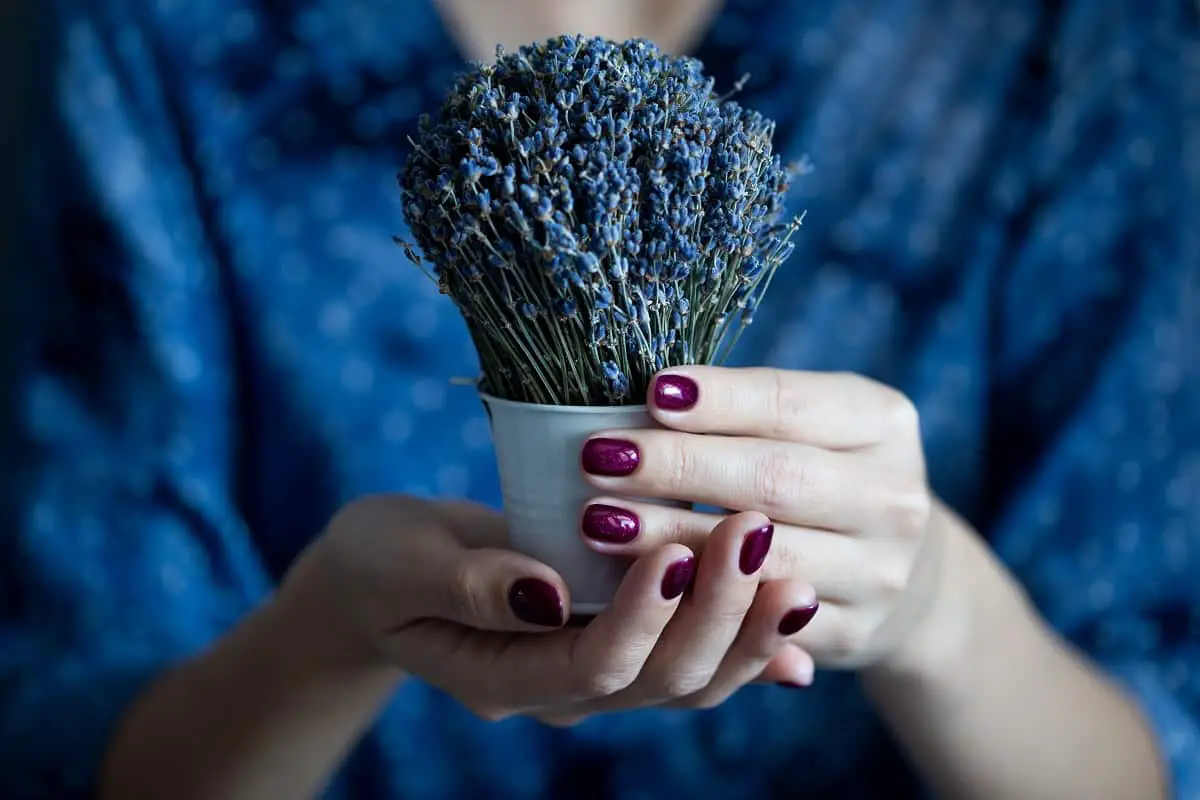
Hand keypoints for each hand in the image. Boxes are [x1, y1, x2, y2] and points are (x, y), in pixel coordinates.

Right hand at [281, 494, 816, 725]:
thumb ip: (465, 582)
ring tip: (793, 567)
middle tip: (754, 531)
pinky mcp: (619, 639)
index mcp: (503, 677)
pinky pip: (696, 653)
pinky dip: (749, 639)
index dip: (643, 615)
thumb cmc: (381, 564)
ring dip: (748, 626)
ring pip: (693, 675)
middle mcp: (562, 690)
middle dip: (717, 610)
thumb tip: (546, 593)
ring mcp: (596, 672)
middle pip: (661, 677)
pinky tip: (798, 615)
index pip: (592, 663)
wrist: (386, 578)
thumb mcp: (399, 564)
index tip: (679, 548)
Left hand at [577, 366, 943, 671]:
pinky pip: (764, 623)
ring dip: (673, 538)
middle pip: (775, 477)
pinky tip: (640, 586)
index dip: (718, 400)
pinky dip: (700, 603)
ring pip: (766, 556)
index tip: (649, 392)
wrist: (893, 566)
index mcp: (882, 421)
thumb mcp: (808, 424)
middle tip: (599, 459)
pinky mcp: (852, 631)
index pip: (789, 402)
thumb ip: (742, 411)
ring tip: (598, 523)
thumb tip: (644, 396)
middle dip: (678, 467)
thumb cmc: (817, 470)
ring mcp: (879, 571)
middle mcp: (894, 496)